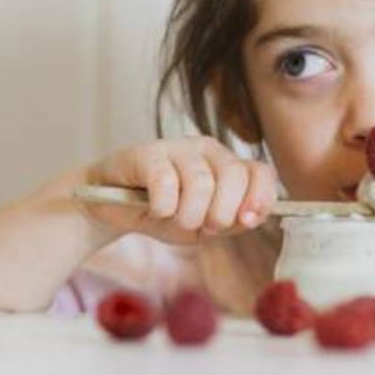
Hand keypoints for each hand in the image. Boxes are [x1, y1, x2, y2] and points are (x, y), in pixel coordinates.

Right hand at [78, 135, 277, 245]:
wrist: (114, 210)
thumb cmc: (164, 215)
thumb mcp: (205, 227)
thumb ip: (233, 221)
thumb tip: (253, 216)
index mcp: (227, 164)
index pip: (260, 172)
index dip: (259, 199)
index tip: (244, 222)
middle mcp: (207, 149)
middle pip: (233, 177)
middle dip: (219, 214)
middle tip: (199, 226)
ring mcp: (177, 147)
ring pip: (201, 183)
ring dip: (187, 215)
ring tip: (171, 219)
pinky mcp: (147, 152)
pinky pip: (167, 184)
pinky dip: (162, 208)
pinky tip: (154, 209)